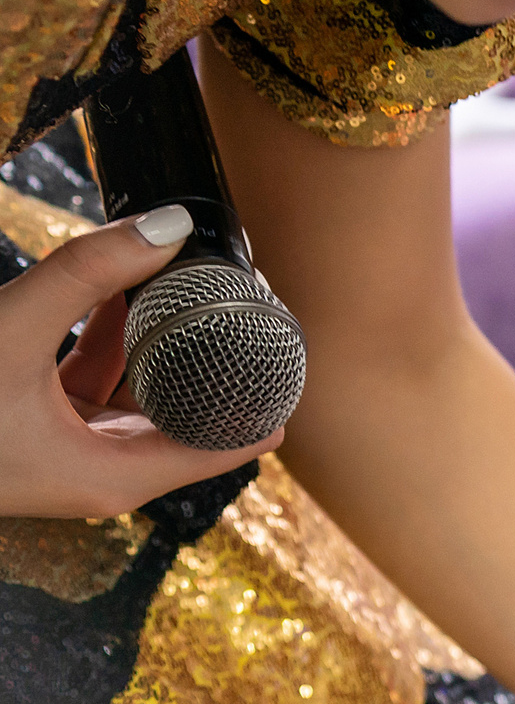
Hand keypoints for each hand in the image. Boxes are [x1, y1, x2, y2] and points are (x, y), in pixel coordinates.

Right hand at [2, 206, 278, 516]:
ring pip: (138, 390)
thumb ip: (87, 277)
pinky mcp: (32, 426)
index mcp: (114, 478)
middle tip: (251, 288)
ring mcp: (65, 451)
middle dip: (217, 351)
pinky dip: (112, 337)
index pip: (230, 443)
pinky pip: (95, 380)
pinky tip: (123, 288)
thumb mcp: (11, 332)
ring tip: (194, 274)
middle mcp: (99, 474)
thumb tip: (170, 225)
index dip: (268, 390)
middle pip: (190, 412)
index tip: (297, 334)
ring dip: (161, 336)